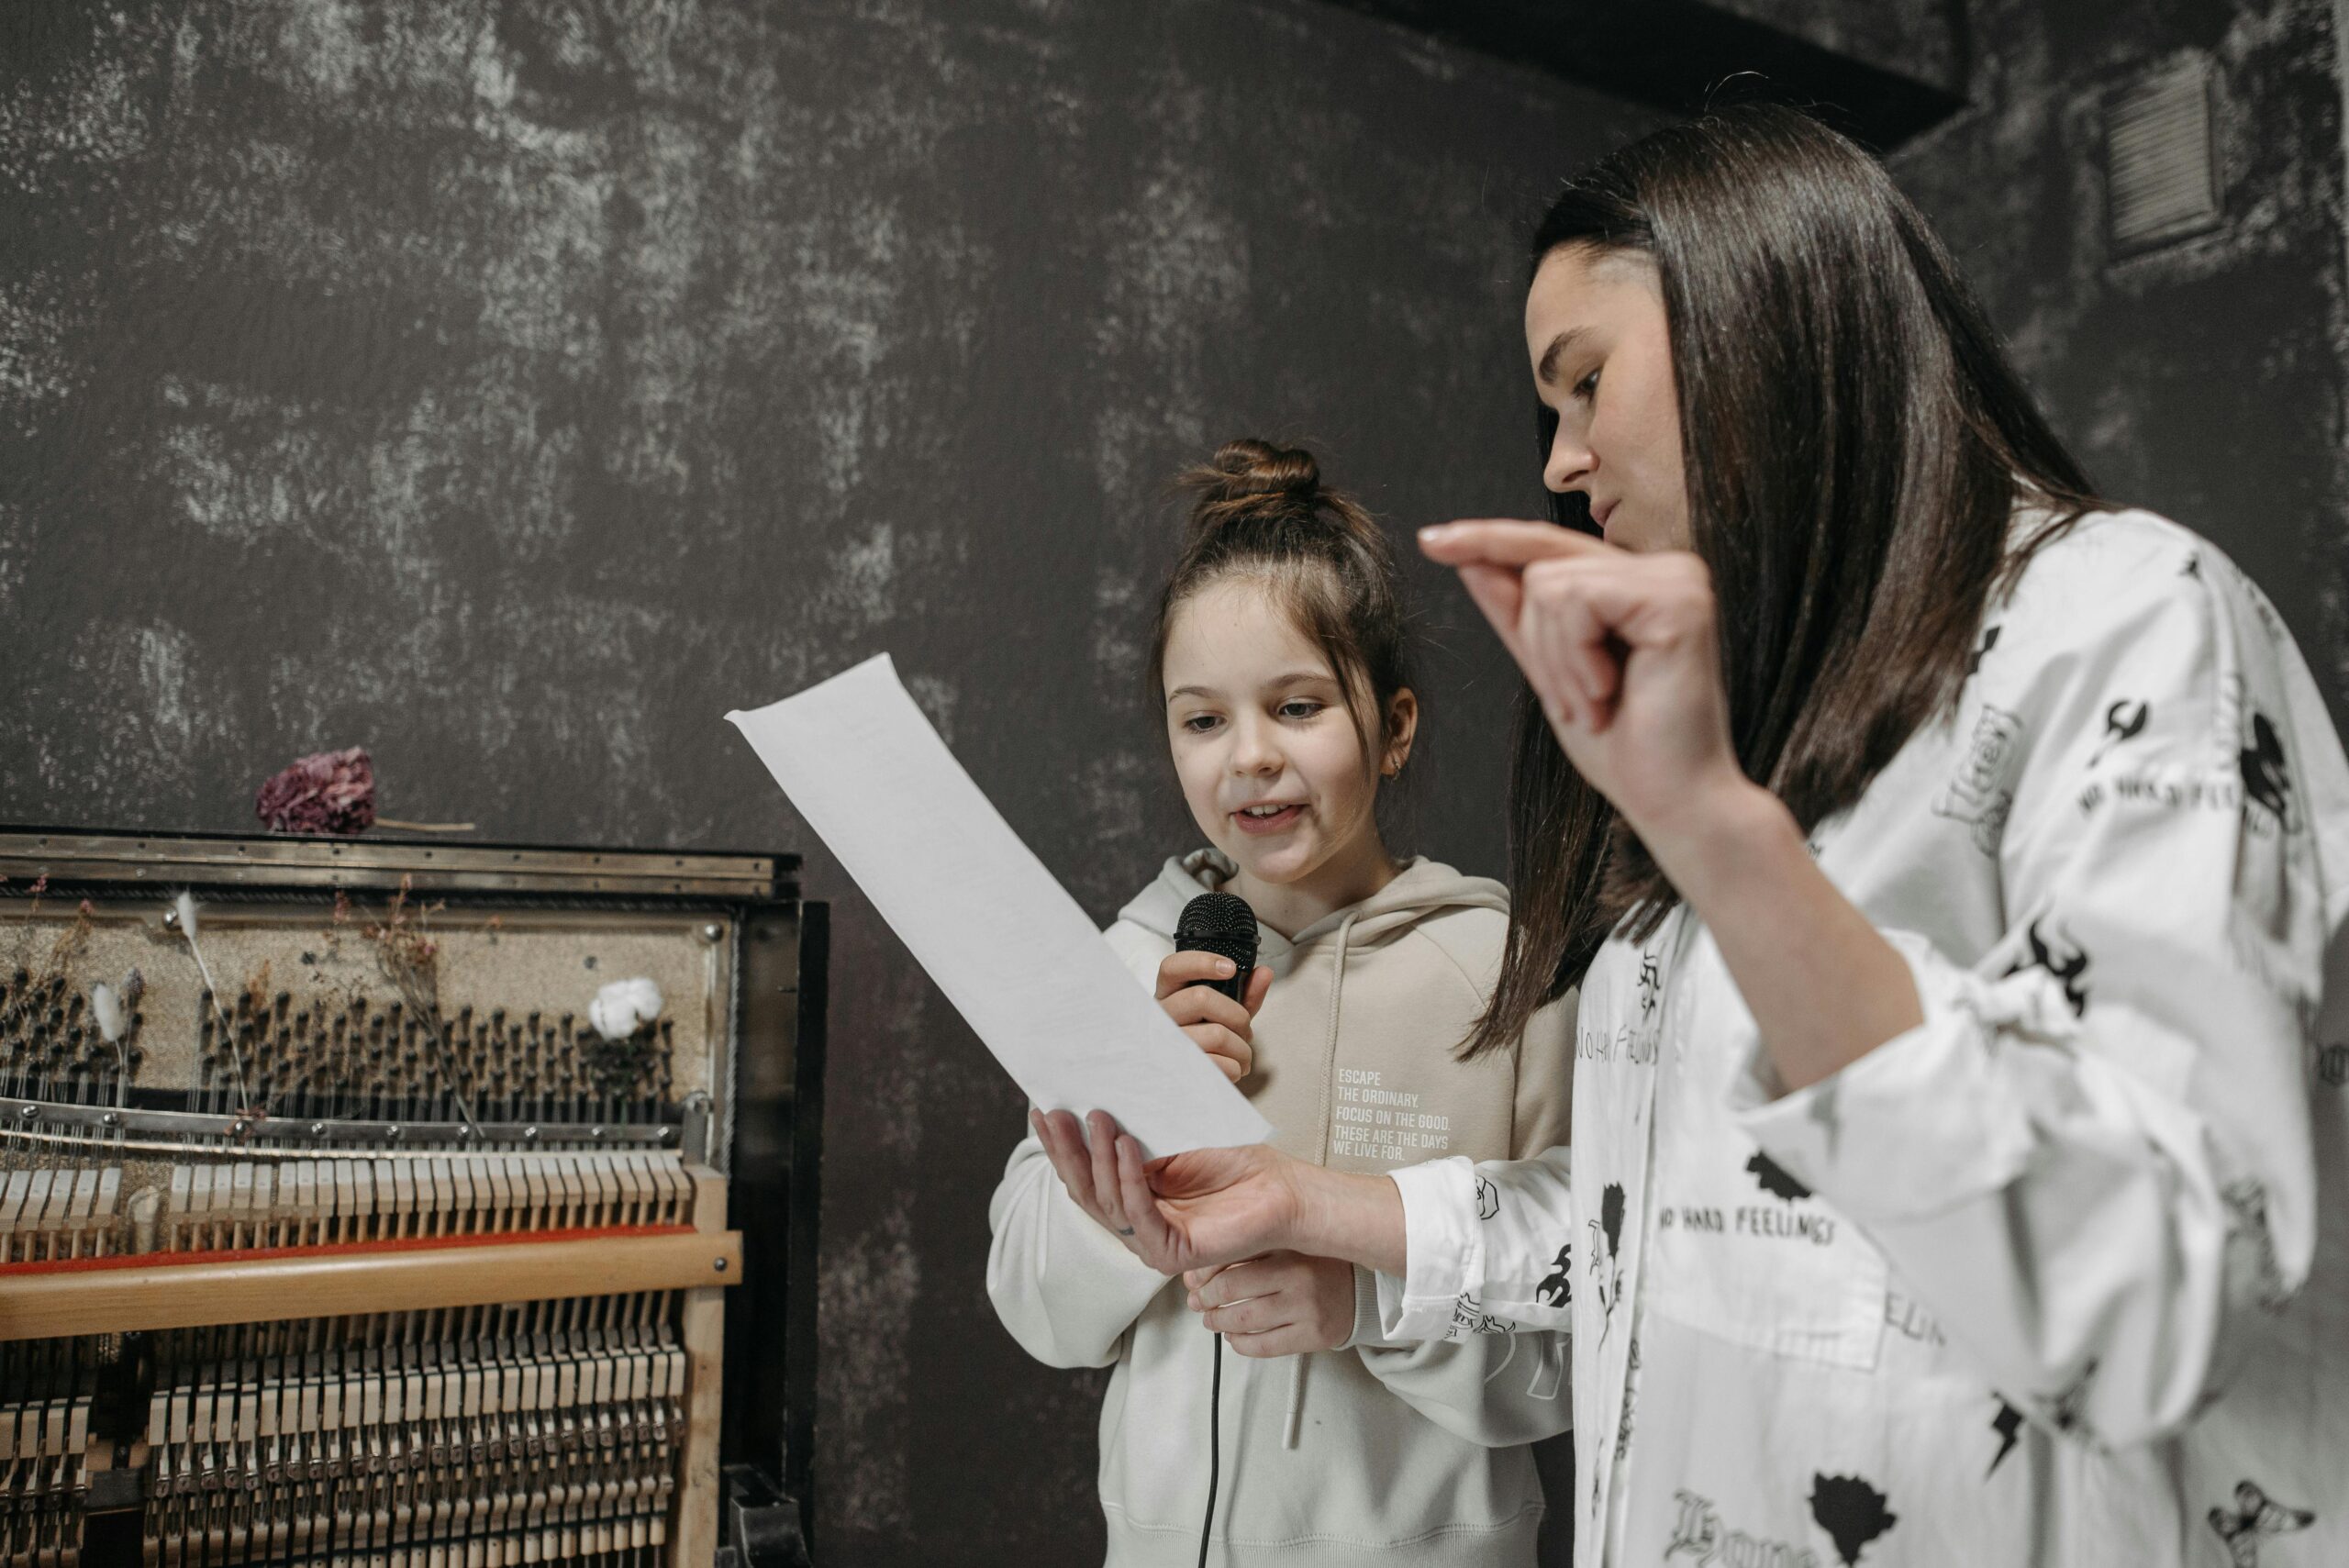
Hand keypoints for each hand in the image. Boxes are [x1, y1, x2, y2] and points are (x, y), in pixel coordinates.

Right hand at [1030, 1109, 1310, 1273]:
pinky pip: (1140, 1214)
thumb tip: (1096, 1095)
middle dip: (1068, 1150)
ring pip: (1108, 1201)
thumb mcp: (1175, 1139)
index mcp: (1131, 1198)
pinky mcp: (1171, 1253)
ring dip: (1098, 1156)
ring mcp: (1151, 1242)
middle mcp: (1135, 1223)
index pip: (1085, 1174)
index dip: (1061, 1145)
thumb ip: (1137, 1130)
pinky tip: (1124, 1147)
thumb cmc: (1236, 1163)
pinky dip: (1129, 1179)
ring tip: (1097, 1117)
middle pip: (1086, 1190)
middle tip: (1056, 1114)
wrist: (1282, 1189)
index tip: (1042, 1110)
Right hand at [1155, 952, 1272, 1081]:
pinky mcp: (1176, 1070)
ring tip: (1242, 1055)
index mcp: (1168, 995)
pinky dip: (1236, 1069)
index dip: (1202, 963)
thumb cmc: (1205, 1041)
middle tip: (1244, 1028)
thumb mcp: (1222, 1014)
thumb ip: (1244, 994)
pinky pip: (1219, 1064)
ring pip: (1217, 1034)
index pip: (1172, 967)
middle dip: (1237, 1015)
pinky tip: (1231, 1070)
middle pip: (1201, 997)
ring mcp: (1165, 1043)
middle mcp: (1161, 1016)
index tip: (1230, 969)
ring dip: (1242, 1048)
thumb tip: (1264, 973)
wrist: (1189, 1082)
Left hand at [1183, 1251, 1354, 1356]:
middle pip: (1231, 1287)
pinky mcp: (1313, 1336)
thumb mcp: (1287, 1242)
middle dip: (1204, 1297)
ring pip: (1243, 1320)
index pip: (1231, 1254)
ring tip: (1210, 1319)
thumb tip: (1197, 1269)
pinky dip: (1239, 1344)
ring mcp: (1306, 1307)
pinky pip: (1263, 1346)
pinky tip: (1233, 1336)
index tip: (1193, 1277)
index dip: (1203, 1269)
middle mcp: (1298, 1274)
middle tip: (1197, 1301)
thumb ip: (1249, 1248)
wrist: (1363, 1292)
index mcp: (1289, 1244)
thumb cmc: (1316, 1266)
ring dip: (1217, 1322)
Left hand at [1419, 519, 1751, 844]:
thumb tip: (1472, 562)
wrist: (1672, 800)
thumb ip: (1517, 617)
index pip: (1549, 549)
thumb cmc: (1622, 747)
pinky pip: (1577, 601)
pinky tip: (1611, 691)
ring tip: (1598, 704)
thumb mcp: (1550, 673)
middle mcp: (1662, 570)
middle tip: (1576, 707)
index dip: (1488, 539)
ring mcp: (1677, 578)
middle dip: (1537, 646)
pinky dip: (1576, 656)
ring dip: (1557, 661)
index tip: (1430, 541)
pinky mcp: (1679, 596)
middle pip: (1539, 569)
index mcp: (1635, 584)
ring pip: (1551, 585)